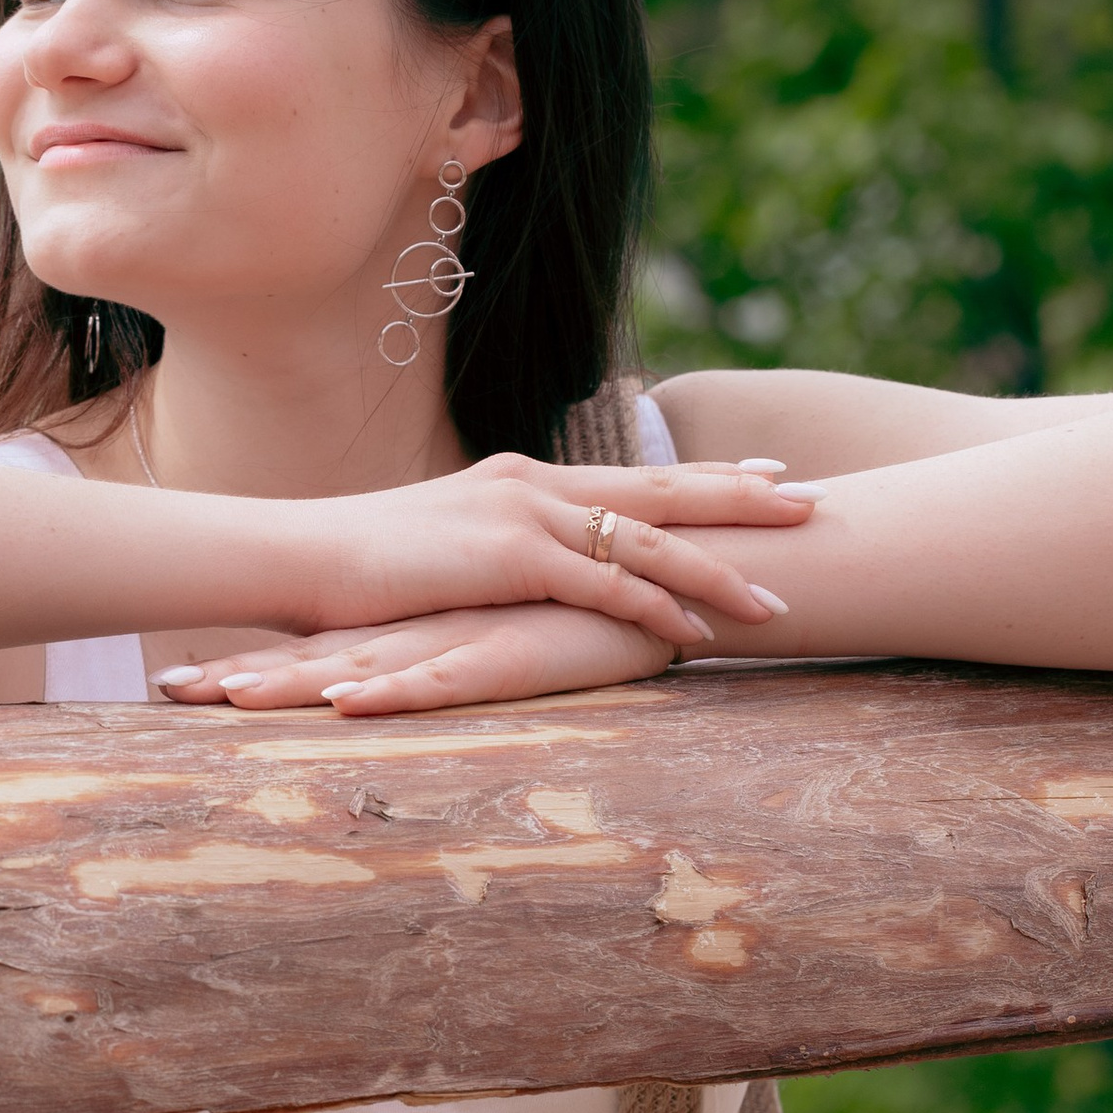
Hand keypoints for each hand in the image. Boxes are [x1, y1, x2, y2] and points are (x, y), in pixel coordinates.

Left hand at [160, 602, 678, 716]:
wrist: (685, 576)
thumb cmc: (600, 614)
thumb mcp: (517, 642)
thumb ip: (468, 652)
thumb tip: (418, 678)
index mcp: (426, 628)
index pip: (324, 650)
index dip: (254, 666)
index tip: (177, 688)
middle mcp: (432, 627)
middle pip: (320, 656)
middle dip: (242, 674)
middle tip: (163, 692)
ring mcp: (468, 633)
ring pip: (364, 664)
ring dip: (293, 683)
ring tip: (220, 698)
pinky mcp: (513, 648)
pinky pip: (444, 675)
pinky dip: (392, 690)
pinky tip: (348, 701)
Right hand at [291, 458, 812, 653]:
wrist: (297, 555)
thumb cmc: (360, 566)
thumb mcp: (444, 550)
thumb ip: (497, 553)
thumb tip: (528, 576)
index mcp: (525, 479)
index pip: (636, 475)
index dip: (710, 478)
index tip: (770, 476)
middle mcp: (535, 485)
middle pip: (663, 489)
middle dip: (744, 498)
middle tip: (814, 502)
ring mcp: (524, 516)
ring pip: (647, 541)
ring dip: (718, 573)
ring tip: (780, 600)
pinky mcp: (508, 559)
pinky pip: (603, 586)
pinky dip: (656, 610)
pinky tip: (697, 636)